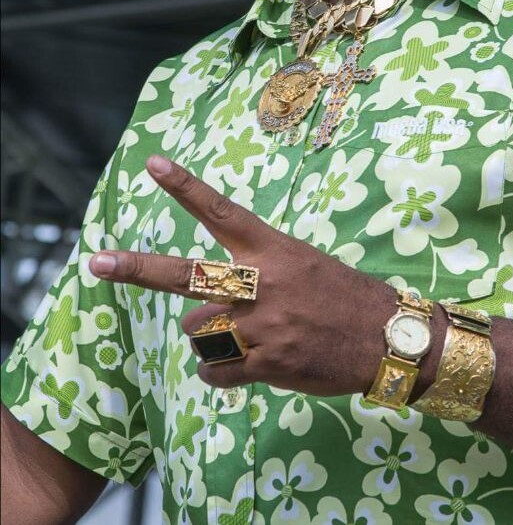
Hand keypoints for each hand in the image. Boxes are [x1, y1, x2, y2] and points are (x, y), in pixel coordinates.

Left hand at [88, 155, 397, 393]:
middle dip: (139, 268)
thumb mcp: (306, 265)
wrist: (387, 337)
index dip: (186, 187)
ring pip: (198, 332)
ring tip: (238, 338)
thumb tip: (220, 291)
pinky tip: (239, 369)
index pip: (222, 211)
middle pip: (188, 275)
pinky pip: (216, 373)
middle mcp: (263, 283)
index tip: (154, 164)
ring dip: (208, 338)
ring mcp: (263, 325)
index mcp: (275, 251)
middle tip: (98, 261)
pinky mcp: (268, 364)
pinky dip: (219, 374)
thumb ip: (262, 269)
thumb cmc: (346, 295)